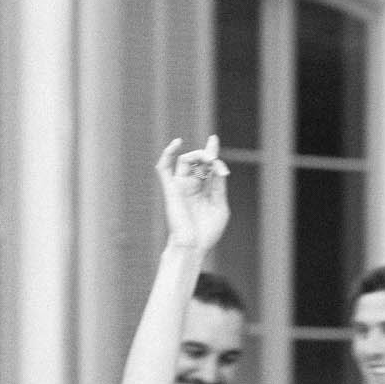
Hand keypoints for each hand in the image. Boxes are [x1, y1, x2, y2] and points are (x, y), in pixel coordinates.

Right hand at [156, 136, 228, 254]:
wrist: (193, 245)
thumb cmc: (207, 231)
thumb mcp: (220, 206)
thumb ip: (219, 186)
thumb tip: (218, 167)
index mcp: (205, 190)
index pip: (207, 166)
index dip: (211, 151)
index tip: (213, 138)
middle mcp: (192, 185)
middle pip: (198, 161)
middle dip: (209, 156)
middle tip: (215, 161)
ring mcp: (180, 186)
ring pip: (186, 160)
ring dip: (197, 155)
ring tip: (208, 159)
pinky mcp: (170, 189)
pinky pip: (164, 168)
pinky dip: (167, 154)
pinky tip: (176, 144)